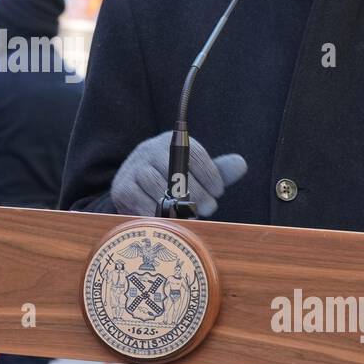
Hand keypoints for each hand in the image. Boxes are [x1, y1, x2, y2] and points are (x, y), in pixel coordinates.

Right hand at [110, 131, 246, 217]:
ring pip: (157, 186)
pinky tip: (170, 221)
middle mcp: (148, 150)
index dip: (209, 173)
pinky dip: (158, 214)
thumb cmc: (171, 181)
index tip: (219, 190)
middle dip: (196, 191)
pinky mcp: (121, 189)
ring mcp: (132, 169)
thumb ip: (217, 171)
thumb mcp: (195, 174)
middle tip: (209, 207)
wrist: (134, 190)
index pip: (193, 153)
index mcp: (170, 142)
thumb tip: (241, 164)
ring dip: (177, 205)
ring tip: (192, 217)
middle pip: (175, 170)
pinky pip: (141, 203)